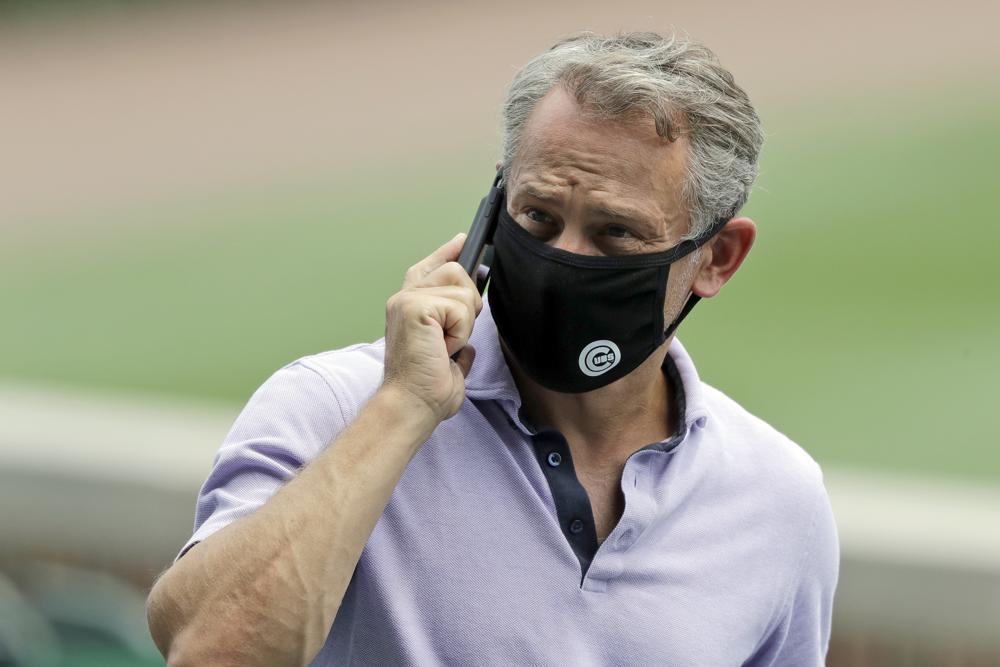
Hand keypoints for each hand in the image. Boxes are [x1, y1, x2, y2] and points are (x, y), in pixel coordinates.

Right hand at [382, 233, 482, 422]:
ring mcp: (407, 300)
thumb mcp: (449, 354)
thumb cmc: (427, 389)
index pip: (430, 267)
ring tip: (446, 345)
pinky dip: (460, 332)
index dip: (448, 252)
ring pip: (462, 289)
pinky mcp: (415, 308)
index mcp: (410, 307)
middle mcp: (404, 298)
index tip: (463, 241)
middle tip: (454, 337)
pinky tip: (443, 348)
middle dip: (469, 304)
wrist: (412, 405)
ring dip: (465, 323)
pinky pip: (459, 307)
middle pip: (457, 271)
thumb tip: (468, 327)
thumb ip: (454, 334)